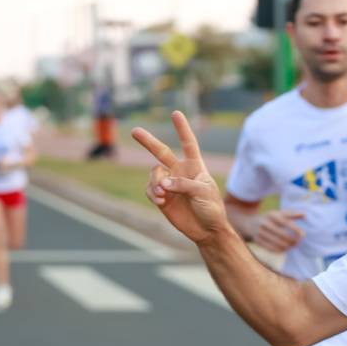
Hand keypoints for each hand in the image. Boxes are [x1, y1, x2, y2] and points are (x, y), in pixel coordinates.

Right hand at [132, 111, 228, 243]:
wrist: (207, 231)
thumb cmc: (212, 209)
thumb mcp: (204, 193)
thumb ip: (184, 185)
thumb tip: (163, 183)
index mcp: (195, 166)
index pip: (188, 144)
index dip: (182, 129)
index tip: (175, 114)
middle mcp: (180, 172)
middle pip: (161, 152)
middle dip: (148, 141)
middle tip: (134, 131)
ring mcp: (170, 185)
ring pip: (154, 174)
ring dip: (155, 182)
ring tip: (162, 194)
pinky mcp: (162, 198)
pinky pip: (150, 190)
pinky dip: (152, 193)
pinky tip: (160, 200)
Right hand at [253, 209, 305, 251]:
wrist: (249, 224)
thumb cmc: (269, 219)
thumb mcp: (278, 213)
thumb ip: (292, 214)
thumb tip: (305, 215)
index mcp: (272, 215)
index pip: (286, 223)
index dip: (296, 230)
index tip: (303, 235)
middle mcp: (265, 223)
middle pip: (282, 235)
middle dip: (293, 240)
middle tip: (298, 243)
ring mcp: (260, 233)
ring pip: (277, 243)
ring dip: (288, 246)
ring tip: (293, 246)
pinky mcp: (258, 241)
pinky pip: (271, 248)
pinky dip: (280, 250)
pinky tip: (285, 249)